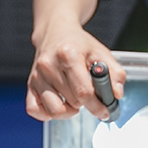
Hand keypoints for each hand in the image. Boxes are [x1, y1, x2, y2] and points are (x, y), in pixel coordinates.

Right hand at [26, 0, 125, 121]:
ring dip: (69, 111)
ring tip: (76, 100)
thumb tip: (117, 94)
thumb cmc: (80, 45)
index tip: (105, 111)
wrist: (56, 33)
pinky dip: (49, 114)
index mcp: (68, 55)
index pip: (84, 91)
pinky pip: (35, 110)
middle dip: (86, 104)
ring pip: (54, 110)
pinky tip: (60, 104)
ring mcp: (37, 76)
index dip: (97, 106)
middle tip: (91, 96)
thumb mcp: (102, 53)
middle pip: (72, 102)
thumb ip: (115, 73)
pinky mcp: (30, 85)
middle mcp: (48, 65)